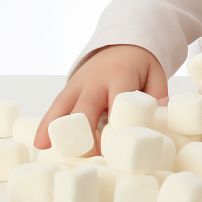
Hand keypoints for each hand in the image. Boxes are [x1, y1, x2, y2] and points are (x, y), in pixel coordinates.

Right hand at [34, 44, 167, 152]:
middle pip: (87, 107)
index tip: (118, 148)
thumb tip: (160, 121)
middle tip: (92, 157)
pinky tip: (41, 143)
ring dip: (61, 130)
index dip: (116, 125)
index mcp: (120, 75)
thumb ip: (157, 97)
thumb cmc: (140, 66)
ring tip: (55, 150)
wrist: (121, 44)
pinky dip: (48, 124)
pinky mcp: (68, 89)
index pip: (116, 102)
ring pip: (65, 107)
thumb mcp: (156, 75)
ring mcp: (79, 84)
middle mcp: (96, 79)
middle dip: (87, 133)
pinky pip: (56, 107)